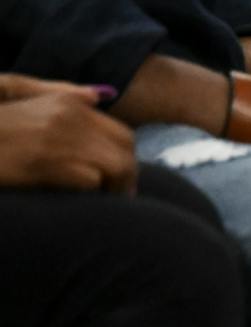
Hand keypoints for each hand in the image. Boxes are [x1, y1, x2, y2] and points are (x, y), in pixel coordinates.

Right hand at [0, 77, 136, 192]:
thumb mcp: (16, 94)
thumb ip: (58, 94)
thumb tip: (98, 96)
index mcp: (65, 103)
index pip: (122, 133)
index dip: (125, 158)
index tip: (117, 179)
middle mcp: (68, 116)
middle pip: (126, 149)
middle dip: (127, 175)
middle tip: (117, 196)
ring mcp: (59, 138)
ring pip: (118, 166)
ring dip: (116, 188)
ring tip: (104, 201)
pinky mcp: (48, 162)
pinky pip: (94, 181)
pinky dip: (93, 194)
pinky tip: (82, 201)